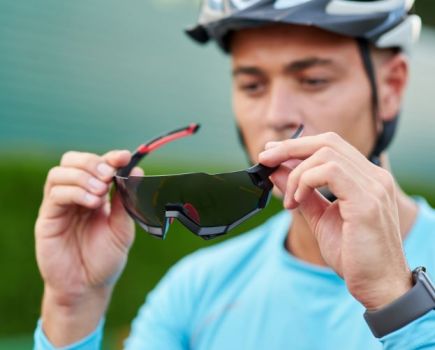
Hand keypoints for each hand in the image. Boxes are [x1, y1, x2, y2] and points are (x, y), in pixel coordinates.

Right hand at [35, 149, 142, 344]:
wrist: (89, 287)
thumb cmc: (106, 258)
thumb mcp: (123, 228)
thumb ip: (127, 201)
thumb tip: (137, 171)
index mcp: (95, 194)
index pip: (97, 164)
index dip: (110, 157)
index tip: (125, 156)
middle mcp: (75, 195)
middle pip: (73, 160)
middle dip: (93, 162)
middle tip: (109, 174)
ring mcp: (60, 205)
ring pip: (60, 172)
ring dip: (83, 176)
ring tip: (101, 193)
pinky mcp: (47, 218)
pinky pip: (55, 194)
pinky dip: (74, 191)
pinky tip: (92, 203)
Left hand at [259, 132, 411, 309]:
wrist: (377, 286)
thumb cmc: (352, 255)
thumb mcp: (319, 217)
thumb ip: (300, 192)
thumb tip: (276, 170)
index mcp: (365, 178)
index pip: (330, 146)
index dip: (297, 145)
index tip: (271, 151)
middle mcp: (373, 176)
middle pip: (327, 141)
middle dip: (289, 147)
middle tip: (264, 159)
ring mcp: (373, 186)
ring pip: (325, 153)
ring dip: (296, 173)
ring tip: (289, 199)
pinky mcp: (367, 200)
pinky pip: (329, 171)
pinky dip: (305, 181)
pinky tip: (297, 200)